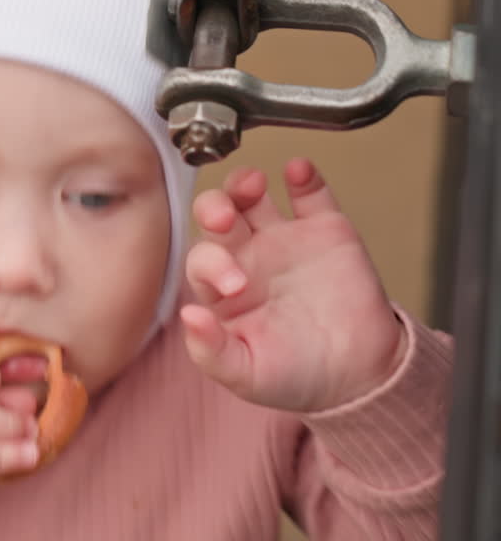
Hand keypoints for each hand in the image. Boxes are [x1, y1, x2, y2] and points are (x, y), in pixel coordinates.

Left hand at [181, 158, 407, 413]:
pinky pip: (310, 194)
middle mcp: (246, 256)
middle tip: (222, 217)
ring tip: (252, 183)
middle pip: (217, 216)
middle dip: (213, 208)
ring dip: (245, 183)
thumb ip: (211, 351)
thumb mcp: (246, 375)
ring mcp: (283, 240)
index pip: (202, 261)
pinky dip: (304, 177)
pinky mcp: (325, 231)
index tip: (236, 286)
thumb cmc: (294, 377)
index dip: (211, 265)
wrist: (359, 376)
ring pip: (253, 197)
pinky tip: (298, 170)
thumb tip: (187, 318)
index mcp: (220, 289)